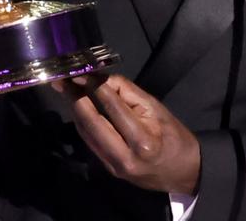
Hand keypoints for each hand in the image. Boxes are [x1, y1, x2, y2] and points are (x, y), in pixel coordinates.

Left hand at [55, 74, 200, 195]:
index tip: (81, 73)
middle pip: (93, 123)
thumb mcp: (157, 109)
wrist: (182, 172)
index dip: (95, 88)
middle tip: (62, 81)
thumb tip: (103, 79)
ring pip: (87, 133)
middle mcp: (124, 156)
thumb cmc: (174, 136)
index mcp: (142, 141)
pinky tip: (77, 108)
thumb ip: (129, 94)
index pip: (113, 108)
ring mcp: (114, 166)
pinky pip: (91, 141)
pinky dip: (83, 123)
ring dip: (75, 110)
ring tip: (65, 90)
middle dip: (76, 99)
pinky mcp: (108, 169)